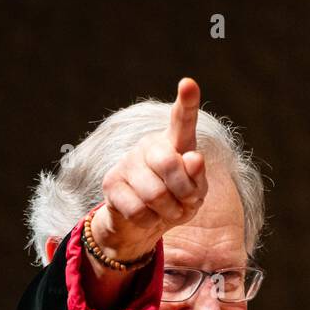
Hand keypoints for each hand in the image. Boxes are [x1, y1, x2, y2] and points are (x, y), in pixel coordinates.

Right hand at [91, 77, 209, 261]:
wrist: (140, 226)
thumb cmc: (175, 202)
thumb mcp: (195, 194)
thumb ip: (198, 178)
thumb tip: (193, 159)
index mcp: (175, 143)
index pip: (182, 121)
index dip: (187, 103)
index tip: (189, 83)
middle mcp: (149, 146)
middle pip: (169, 164)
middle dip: (184, 192)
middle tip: (186, 202)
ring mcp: (127, 162)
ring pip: (155, 194)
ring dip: (169, 213)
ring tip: (168, 212)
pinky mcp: (111, 183)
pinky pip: (139, 211)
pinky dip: (150, 222)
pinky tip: (147, 217)